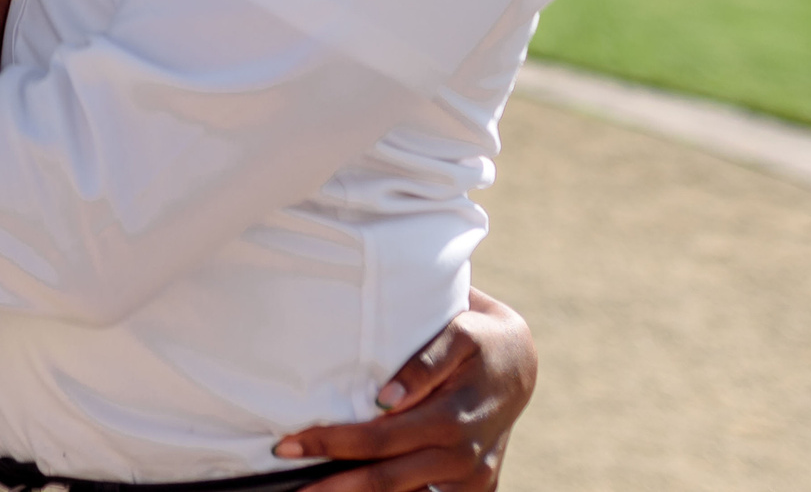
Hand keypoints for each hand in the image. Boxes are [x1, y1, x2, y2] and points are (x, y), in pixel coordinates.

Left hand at [271, 288, 534, 490]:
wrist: (523, 365)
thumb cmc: (480, 341)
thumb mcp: (460, 334)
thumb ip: (425, 363)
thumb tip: (385, 397)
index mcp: (453, 418)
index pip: (379, 440)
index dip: (331, 443)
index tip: (287, 444)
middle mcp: (462, 457)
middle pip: (386, 480)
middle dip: (332, 485)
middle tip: (288, 487)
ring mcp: (470, 479)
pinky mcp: (475, 489)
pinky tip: (355, 491)